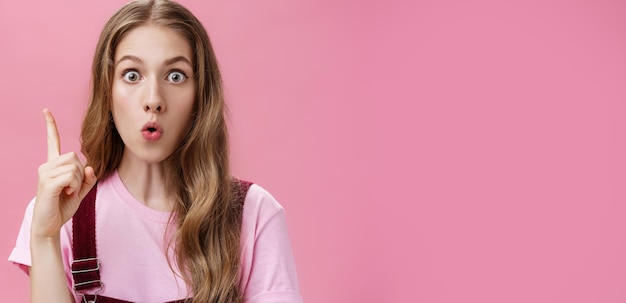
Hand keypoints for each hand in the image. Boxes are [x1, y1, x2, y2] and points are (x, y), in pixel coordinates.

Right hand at [31, 109, 96, 238]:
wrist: (49, 225)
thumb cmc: (63, 206)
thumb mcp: (81, 191)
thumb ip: (88, 178)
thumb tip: (90, 167)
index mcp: (53, 165)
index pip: (53, 141)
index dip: (51, 126)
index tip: (45, 110)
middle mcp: (46, 165)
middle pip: (75, 156)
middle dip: (81, 173)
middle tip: (73, 188)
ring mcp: (45, 173)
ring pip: (75, 167)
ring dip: (78, 182)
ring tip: (68, 192)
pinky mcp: (47, 183)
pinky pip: (71, 176)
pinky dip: (75, 186)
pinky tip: (67, 194)